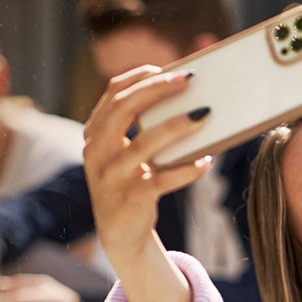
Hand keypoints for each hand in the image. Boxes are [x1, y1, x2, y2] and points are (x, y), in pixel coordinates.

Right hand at [83, 65, 213, 269]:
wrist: (120, 234)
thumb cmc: (132, 183)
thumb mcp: (127, 153)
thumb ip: (142, 128)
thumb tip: (188, 99)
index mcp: (95, 134)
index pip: (113, 93)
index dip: (140, 77)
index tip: (166, 67)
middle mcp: (97, 152)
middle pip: (123, 108)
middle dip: (156, 89)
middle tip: (189, 79)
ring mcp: (112, 176)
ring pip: (144, 144)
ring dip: (176, 127)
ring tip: (204, 115)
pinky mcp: (131, 198)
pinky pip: (163, 179)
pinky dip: (188, 169)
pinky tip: (207, 161)